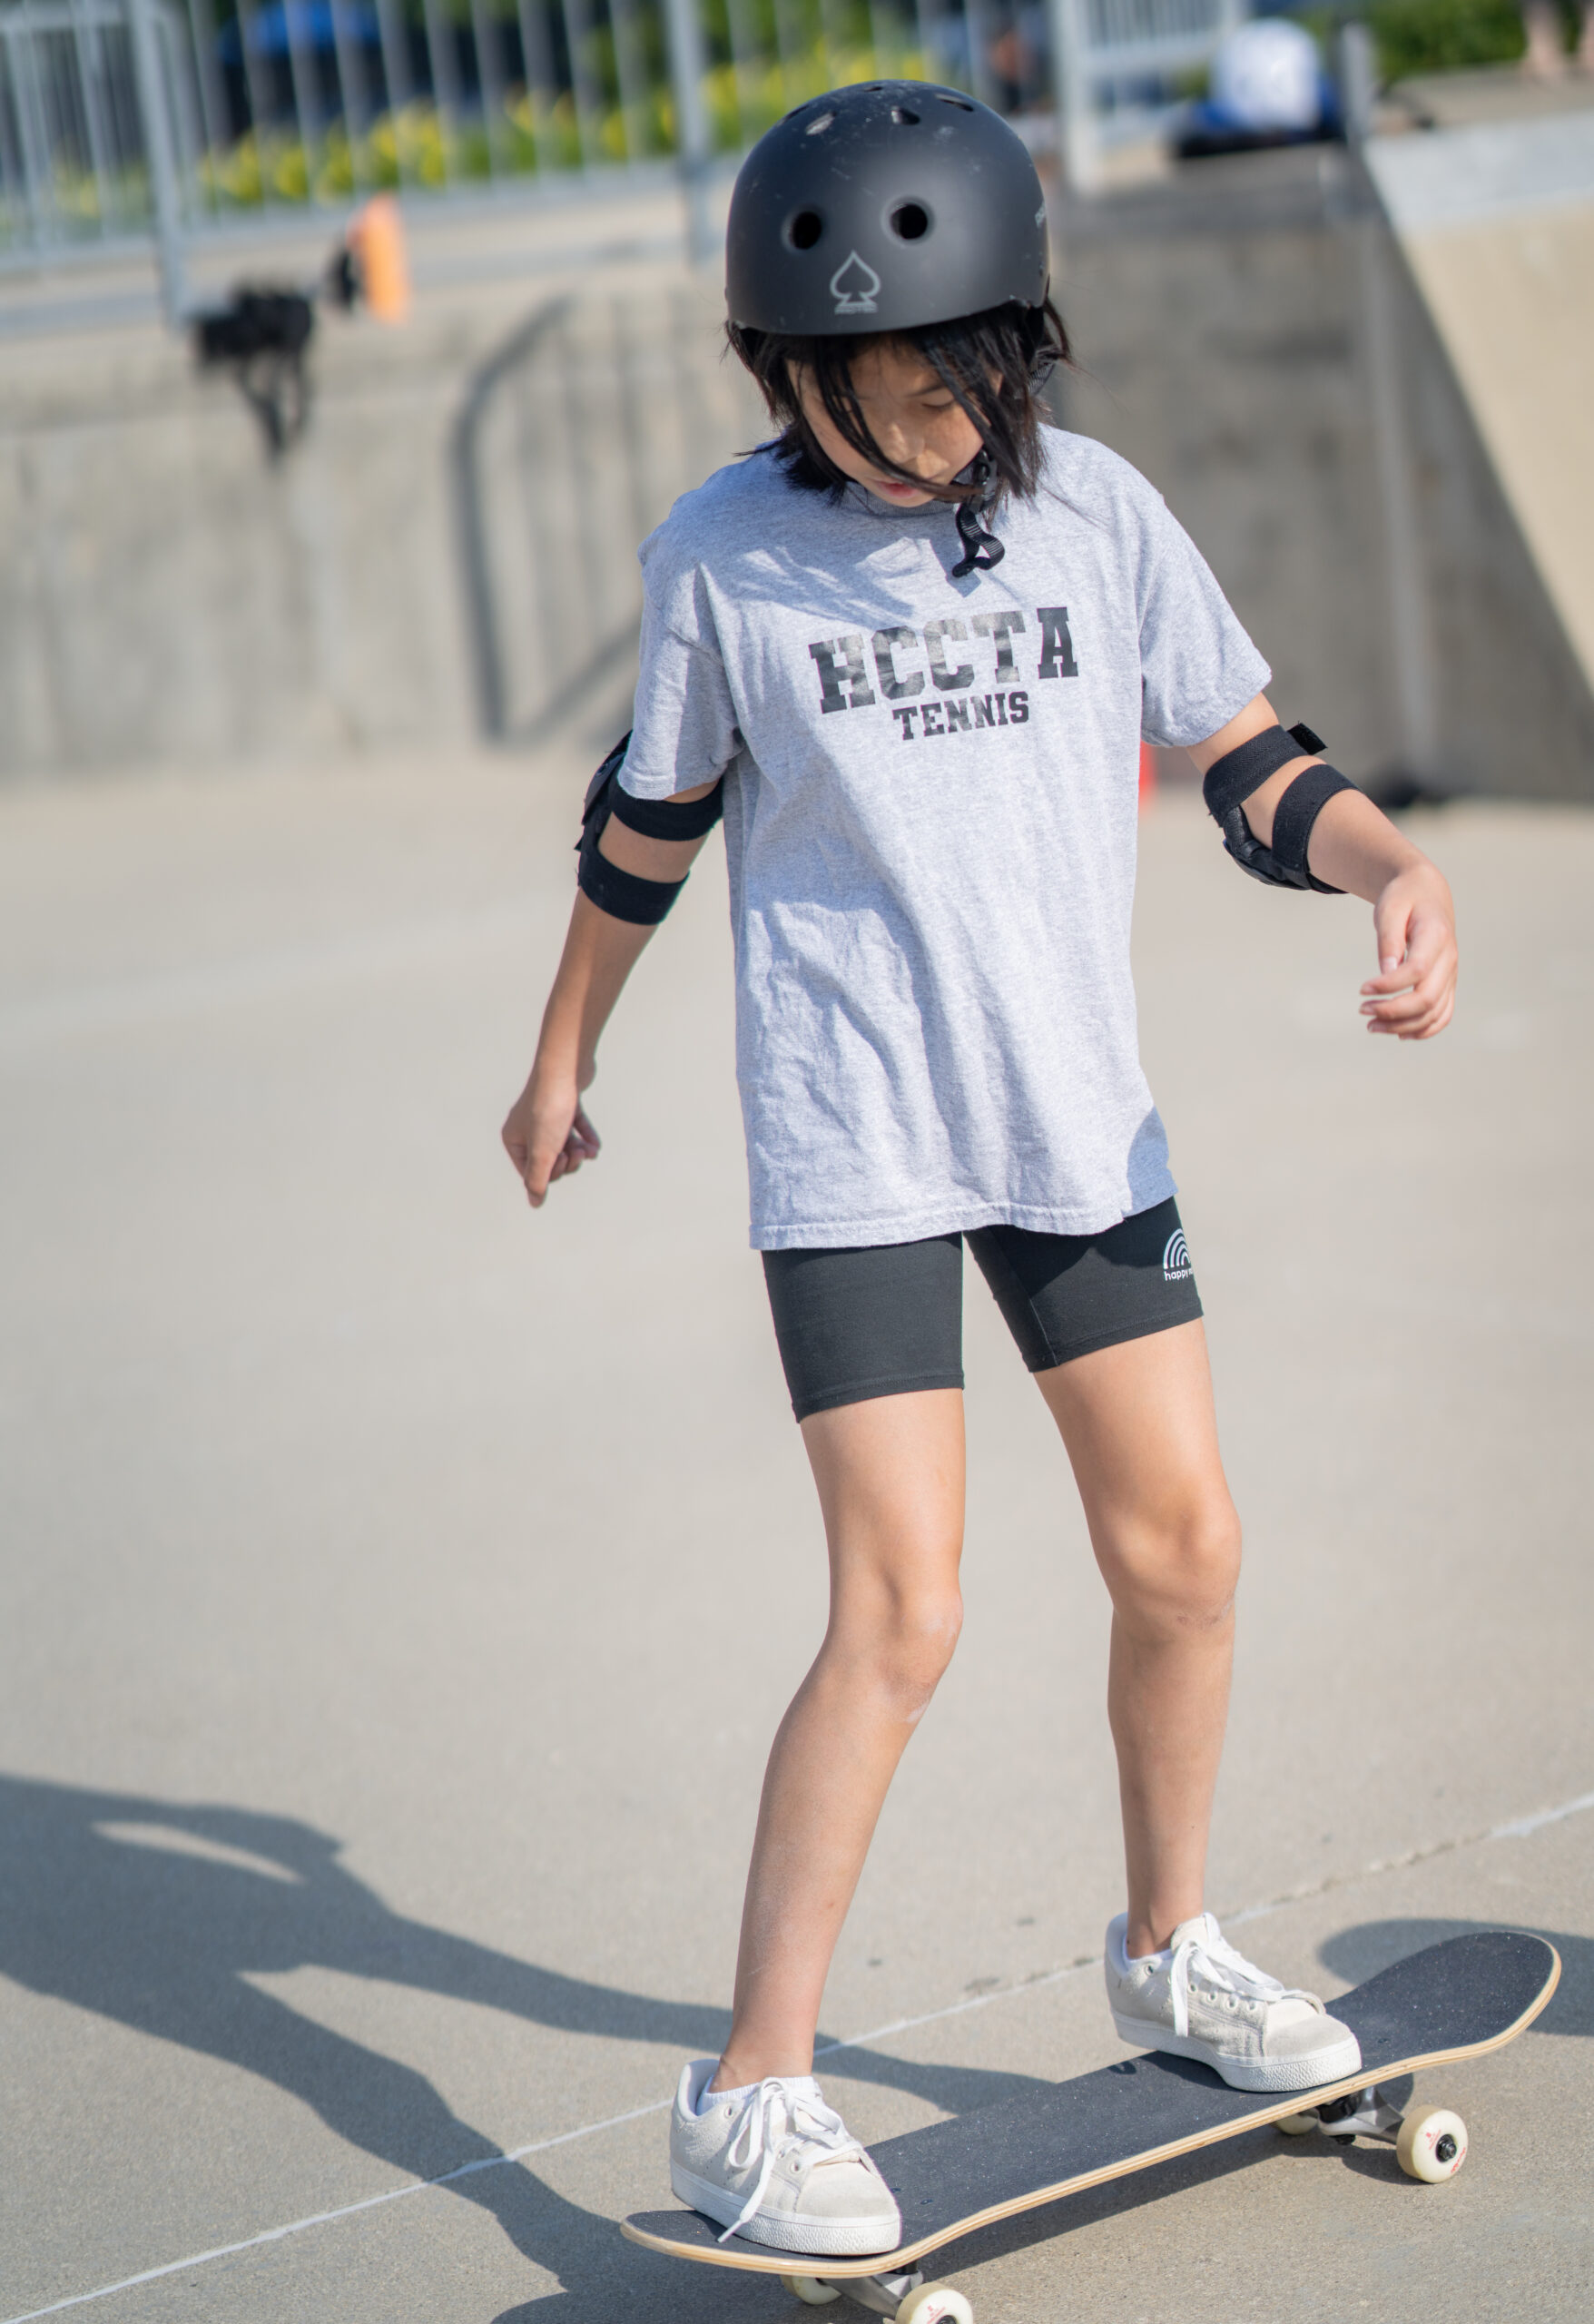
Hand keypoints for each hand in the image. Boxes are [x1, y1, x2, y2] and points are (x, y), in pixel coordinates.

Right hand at [501, 1069, 600, 1206]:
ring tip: (588, 1151)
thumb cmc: (550, 1109)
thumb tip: (535, 1203)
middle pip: (549, 1160)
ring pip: (564, 1146)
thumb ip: (538, 1180)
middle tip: (576, 1154)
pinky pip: (576, 1130)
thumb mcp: (543, 1151)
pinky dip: (586, 1138)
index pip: (531, 1172)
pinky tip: (595, 1146)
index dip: (550, 1174)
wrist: (566, 1068)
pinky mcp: (566, 1106)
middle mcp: (526, 1128)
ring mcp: (546, 1116)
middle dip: (566, 1162)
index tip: (561, 1163)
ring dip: (578, 1152)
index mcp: (514, 1139)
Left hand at [1359, 863, 1456, 1040]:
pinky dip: (1424, 1030)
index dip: (1388, 986)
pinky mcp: (1447, 983)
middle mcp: (1449, 959)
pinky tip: (1398, 1032)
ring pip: (1435, 1013)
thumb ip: (1389, 941)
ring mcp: (1450, 974)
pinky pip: (1443, 1014)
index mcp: (1436, 936)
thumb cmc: (1404, 897)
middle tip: (1362, 1010)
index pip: (1416, 971)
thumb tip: (1386, 974)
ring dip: (1403, 1025)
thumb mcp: (1389, 910)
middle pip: (1427, 998)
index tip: (1361, 989)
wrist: (1427, 891)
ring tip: (1372, 1025)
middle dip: (1392, 1011)